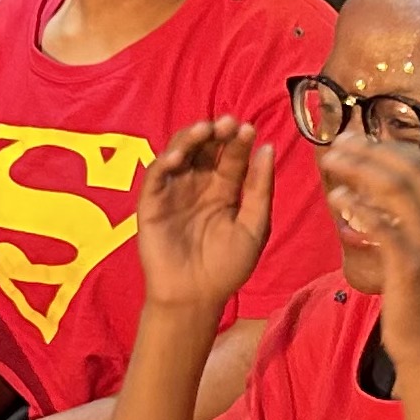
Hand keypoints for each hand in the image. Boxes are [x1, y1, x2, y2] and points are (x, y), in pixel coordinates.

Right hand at [135, 118, 274, 313]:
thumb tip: (267, 147)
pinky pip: (156, 175)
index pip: (232, 156)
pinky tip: (178, 156)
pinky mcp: (151, 201)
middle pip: (206, 147)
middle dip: (216, 131)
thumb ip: (259, 189)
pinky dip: (164, 161)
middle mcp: (199, 184)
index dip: (239, 141)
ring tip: (205, 129)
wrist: (195, 297)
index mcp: (225, 189)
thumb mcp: (254, 226)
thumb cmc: (227, 266)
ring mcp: (174, 190)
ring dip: (190, 138)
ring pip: (180, 153)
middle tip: (227, 122)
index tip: (248, 129)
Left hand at [316, 139, 419, 370]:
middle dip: (372, 150)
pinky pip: (381, 223)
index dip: (394, 145)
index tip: (362, 139)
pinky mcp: (413, 265)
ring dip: (359, 169)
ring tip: (331, 162)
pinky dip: (356, 205)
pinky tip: (336, 198)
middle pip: (412, 168)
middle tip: (340, 143)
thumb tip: (385, 176)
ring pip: (395, 188)